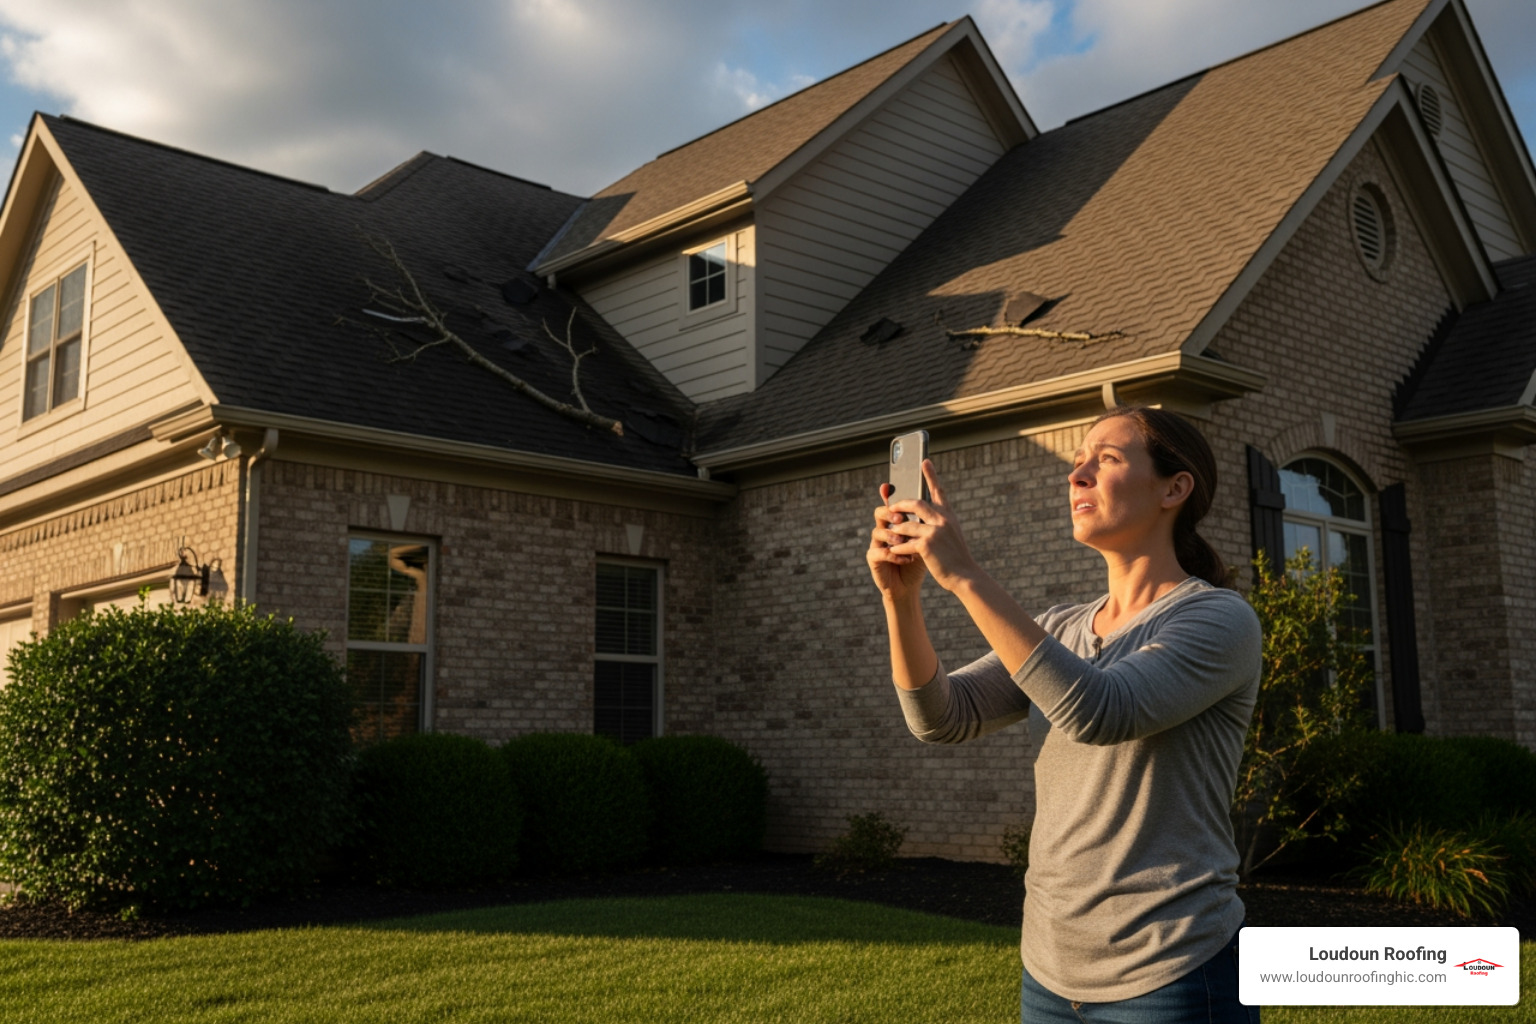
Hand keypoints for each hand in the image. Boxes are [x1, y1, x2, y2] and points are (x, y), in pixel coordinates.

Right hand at [868, 481, 927, 602]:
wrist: (910, 586)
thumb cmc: (918, 560)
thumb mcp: (925, 539)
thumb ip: (926, 523)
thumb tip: (936, 502)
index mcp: (896, 523)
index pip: (892, 504)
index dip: (888, 494)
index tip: (888, 484)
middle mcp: (884, 530)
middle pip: (880, 513)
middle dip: (890, 514)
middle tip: (901, 519)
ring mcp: (877, 544)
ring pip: (877, 531)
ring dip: (892, 536)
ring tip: (904, 542)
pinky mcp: (873, 559)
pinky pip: (878, 552)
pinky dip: (893, 555)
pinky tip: (906, 559)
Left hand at [882, 460, 979, 593]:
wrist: (966, 576)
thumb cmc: (956, 558)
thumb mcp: (951, 535)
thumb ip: (939, 524)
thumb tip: (921, 518)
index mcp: (949, 516)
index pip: (938, 491)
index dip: (931, 476)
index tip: (925, 461)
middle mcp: (942, 520)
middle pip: (915, 504)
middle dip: (900, 505)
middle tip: (891, 506)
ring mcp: (934, 531)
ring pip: (906, 524)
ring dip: (896, 529)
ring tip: (889, 533)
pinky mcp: (926, 545)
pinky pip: (905, 542)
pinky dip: (897, 546)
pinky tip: (893, 550)